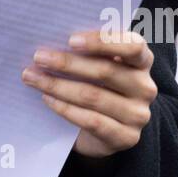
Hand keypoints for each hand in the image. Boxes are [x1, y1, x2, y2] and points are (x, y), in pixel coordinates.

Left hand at [21, 30, 156, 157]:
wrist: (104, 131)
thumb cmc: (97, 85)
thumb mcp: (98, 64)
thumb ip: (86, 51)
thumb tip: (50, 39)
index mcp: (142, 60)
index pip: (132, 45)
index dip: (102, 41)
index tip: (70, 40)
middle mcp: (145, 87)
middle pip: (106, 71)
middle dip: (67, 63)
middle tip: (38, 57)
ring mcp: (138, 114)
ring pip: (94, 96)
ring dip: (58, 86)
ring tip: (32, 77)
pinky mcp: (127, 137)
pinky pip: (92, 121)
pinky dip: (65, 108)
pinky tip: (47, 99)